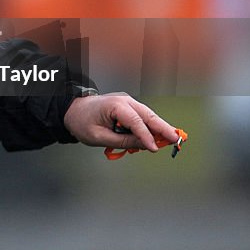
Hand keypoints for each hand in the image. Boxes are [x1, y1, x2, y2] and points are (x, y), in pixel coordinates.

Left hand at [63, 92, 179, 151]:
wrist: (73, 110)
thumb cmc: (81, 121)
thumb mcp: (98, 136)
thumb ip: (122, 141)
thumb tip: (143, 144)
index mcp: (114, 105)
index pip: (135, 121)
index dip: (146, 135)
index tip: (154, 148)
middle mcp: (124, 101)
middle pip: (148, 115)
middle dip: (163, 128)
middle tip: (176, 140)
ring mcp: (127, 103)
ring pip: (148, 116)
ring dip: (159, 128)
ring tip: (170, 140)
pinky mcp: (128, 108)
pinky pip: (142, 118)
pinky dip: (150, 127)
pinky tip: (158, 137)